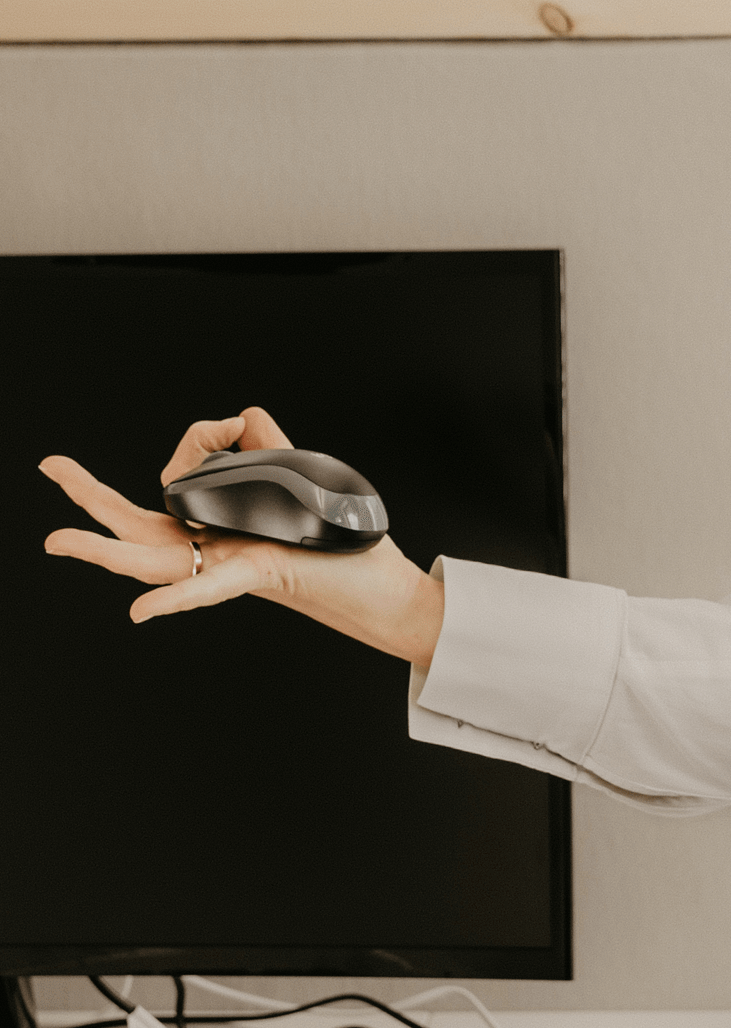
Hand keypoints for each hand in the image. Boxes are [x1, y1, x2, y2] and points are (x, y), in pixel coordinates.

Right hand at [41, 407, 446, 667]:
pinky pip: (210, 590)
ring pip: (155, 562)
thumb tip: (240, 416)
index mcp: (219, 527)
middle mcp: (215, 550)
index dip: (199, 441)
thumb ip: (266, 446)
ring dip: (102, 552)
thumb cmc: (341, 546)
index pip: (180, 480)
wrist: (384, 588)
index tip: (227, 423)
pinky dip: (174, 600)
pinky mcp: (262, 576)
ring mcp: (231, 566)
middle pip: (140, 527)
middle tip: (49, 466)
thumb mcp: (297, 481)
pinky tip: (139, 610)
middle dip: (91, 499)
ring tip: (55, 540)